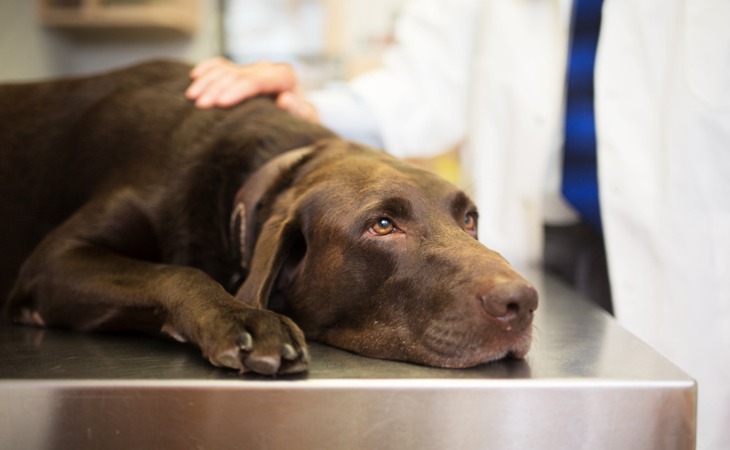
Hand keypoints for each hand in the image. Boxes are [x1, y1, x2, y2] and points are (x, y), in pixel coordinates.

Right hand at [186, 57, 319, 121]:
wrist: (299, 119)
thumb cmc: (302, 123)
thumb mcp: (306, 121)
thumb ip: (299, 111)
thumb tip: (285, 98)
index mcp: (284, 76)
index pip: (256, 80)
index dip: (237, 90)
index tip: (221, 103)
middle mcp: (267, 68)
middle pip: (237, 74)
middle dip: (217, 88)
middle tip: (199, 105)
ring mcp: (252, 69)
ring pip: (226, 69)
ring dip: (207, 81)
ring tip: (191, 97)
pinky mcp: (242, 72)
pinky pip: (221, 65)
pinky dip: (207, 69)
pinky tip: (194, 76)